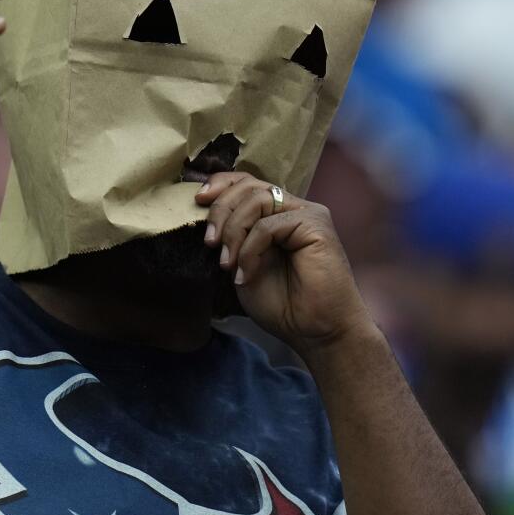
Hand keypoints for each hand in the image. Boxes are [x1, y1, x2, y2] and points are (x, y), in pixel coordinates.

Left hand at [196, 173, 373, 351]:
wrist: (314, 331)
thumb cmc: (282, 304)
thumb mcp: (242, 265)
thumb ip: (231, 238)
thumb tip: (206, 210)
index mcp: (277, 213)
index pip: (247, 182)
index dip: (221, 184)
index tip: (198, 199)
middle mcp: (294, 208)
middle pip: (249, 186)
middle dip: (221, 210)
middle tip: (209, 242)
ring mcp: (307, 213)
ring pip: (257, 200)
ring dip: (233, 231)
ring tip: (226, 264)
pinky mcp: (315, 224)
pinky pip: (269, 225)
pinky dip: (250, 250)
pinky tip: (246, 275)